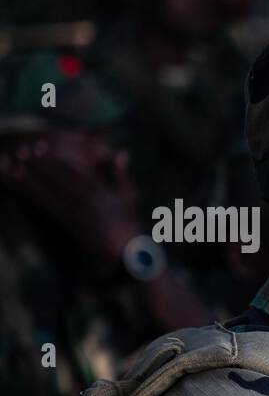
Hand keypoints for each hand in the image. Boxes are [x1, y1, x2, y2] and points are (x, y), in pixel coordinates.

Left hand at [0, 131, 140, 262]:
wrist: (127, 250)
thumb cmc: (128, 221)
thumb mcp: (129, 195)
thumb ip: (121, 174)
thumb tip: (122, 153)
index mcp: (99, 190)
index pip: (72, 169)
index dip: (53, 157)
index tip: (39, 145)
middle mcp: (85, 200)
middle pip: (56, 178)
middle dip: (37, 163)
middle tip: (18, 150)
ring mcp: (76, 212)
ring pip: (48, 191)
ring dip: (28, 178)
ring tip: (12, 166)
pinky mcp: (69, 224)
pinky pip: (47, 207)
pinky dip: (32, 195)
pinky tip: (20, 188)